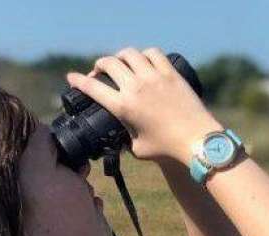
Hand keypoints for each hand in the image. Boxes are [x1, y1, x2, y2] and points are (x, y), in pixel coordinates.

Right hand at [65, 47, 222, 163]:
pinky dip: (144, 54)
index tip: (71, 78)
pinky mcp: (171, 73)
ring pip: (129, 54)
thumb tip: (119, 139)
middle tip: (100, 71)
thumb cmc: (168, 148)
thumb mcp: (138, 149)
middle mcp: (136, 88)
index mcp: (123, 107)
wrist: (197, 140)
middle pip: (108, 64)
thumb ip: (125, 141)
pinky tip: (144, 59)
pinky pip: (153, 53)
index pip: (92, 88)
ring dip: (121, 56)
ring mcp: (154, 77)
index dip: (77, 81)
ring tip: (121, 62)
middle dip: (99, 65)